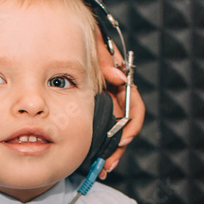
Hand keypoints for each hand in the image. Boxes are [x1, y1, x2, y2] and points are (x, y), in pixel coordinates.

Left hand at [95, 34, 143, 179]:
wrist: (69, 35)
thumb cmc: (85, 39)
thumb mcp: (96, 46)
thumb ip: (106, 62)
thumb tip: (118, 79)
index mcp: (120, 83)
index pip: (134, 107)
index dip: (131, 125)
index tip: (122, 139)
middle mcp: (115, 96)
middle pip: (125, 127)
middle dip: (118, 148)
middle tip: (108, 164)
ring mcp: (104, 104)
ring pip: (113, 133)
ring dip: (110, 151)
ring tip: (102, 168)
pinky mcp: (93, 109)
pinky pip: (101, 131)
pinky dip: (100, 145)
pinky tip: (95, 158)